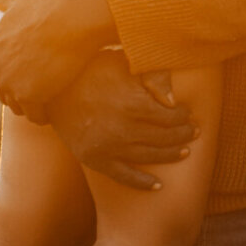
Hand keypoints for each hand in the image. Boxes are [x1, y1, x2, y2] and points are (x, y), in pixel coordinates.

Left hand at [0, 0, 118, 115]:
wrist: (71, 20)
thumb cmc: (49, 8)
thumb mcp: (21, 0)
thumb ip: (4, 0)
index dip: (13, 73)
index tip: (29, 72)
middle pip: (4, 90)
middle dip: (19, 91)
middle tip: (40, 89)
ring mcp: (10, 83)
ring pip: (16, 105)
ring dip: (30, 106)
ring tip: (47, 102)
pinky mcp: (28, 96)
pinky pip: (34, 115)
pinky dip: (43, 116)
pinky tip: (54, 110)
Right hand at [46, 53, 198, 191]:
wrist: (50, 91)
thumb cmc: (89, 69)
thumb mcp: (120, 61)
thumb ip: (149, 73)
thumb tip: (172, 98)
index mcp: (132, 102)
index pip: (171, 116)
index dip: (184, 116)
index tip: (188, 113)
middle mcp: (122, 128)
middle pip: (165, 137)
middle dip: (183, 135)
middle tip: (194, 132)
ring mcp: (108, 147)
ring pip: (150, 156)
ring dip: (171, 155)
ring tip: (184, 152)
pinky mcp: (94, 159)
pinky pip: (124, 176)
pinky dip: (143, 183)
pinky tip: (158, 184)